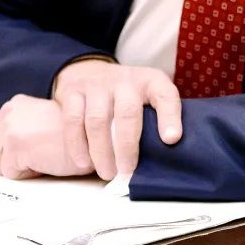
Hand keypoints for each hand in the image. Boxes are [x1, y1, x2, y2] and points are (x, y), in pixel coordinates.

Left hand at [0, 94, 93, 178]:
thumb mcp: (40, 125)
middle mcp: (9, 111)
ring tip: (45, 156)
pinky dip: (30, 174)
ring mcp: (10, 126)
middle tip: (42, 153)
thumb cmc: (75, 136)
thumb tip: (1, 158)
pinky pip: (12, 175)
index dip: (16, 154)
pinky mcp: (15, 144)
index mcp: (14, 104)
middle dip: (15, 162)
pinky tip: (47, 160)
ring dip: (22, 168)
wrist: (95, 137)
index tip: (38, 147)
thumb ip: (22, 131)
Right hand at [52, 60, 182, 180]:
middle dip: (127, 146)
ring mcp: (97, 84)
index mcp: (150, 81)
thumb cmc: (127, 95)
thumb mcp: (149, 97)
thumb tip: (167, 151)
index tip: (171, 140)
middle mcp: (125, 80)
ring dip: (102, 151)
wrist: (91, 70)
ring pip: (97, 119)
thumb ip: (159, 118)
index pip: (165, 95)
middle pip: (127, 112)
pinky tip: (84, 163)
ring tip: (107, 173)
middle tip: (127, 171)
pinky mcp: (73, 91)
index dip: (170, 117)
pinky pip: (72, 120)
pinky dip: (77, 145)